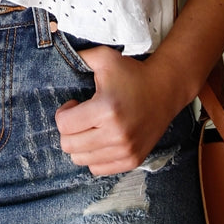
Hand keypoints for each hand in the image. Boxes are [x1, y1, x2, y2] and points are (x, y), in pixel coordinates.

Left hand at [54, 46, 184, 176]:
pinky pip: (98, 169)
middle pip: (69, 146)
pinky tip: (101, 139)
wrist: (165, 90)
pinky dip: (94, 156)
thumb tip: (58, 54)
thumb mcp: (105, 57)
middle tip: (80, 117)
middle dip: (68, 130)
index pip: (64, 125)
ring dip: (80, 144)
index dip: (63, 113)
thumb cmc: (132, 73)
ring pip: (81, 160)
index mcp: (106, 109)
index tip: (74, 104)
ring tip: (90, 128)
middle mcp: (116, 134)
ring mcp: (125, 150)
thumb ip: (79, 55)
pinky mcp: (132, 160)